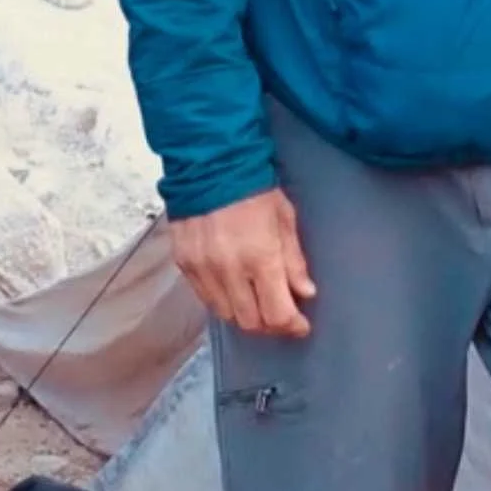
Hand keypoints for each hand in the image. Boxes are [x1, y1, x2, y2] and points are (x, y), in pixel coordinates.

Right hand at [170, 187, 317, 336]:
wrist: (210, 165)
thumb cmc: (253, 189)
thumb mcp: (285, 220)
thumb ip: (294, 261)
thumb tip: (305, 292)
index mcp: (260, 258)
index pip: (278, 313)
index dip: (292, 326)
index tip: (301, 325)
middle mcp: (229, 270)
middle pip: (251, 322)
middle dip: (271, 325)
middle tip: (282, 315)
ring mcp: (203, 270)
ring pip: (226, 314)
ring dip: (246, 315)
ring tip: (259, 303)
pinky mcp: (185, 265)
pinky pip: (205, 298)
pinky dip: (223, 301)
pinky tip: (235, 289)